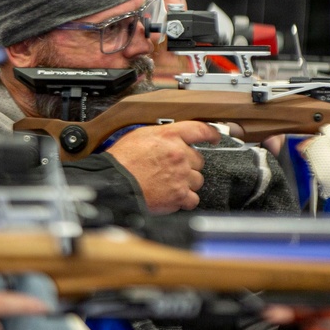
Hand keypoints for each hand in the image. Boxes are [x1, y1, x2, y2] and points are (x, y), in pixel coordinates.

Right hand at [106, 121, 220, 213]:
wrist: (114, 184)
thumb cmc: (122, 161)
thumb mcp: (139, 135)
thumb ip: (162, 135)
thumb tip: (171, 138)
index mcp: (169, 136)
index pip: (200, 130)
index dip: (211, 133)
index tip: (214, 138)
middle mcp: (179, 154)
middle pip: (199, 160)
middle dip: (188, 165)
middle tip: (172, 169)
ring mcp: (181, 175)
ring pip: (198, 179)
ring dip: (187, 182)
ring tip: (169, 184)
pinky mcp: (179, 195)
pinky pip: (193, 199)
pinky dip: (185, 200)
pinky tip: (173, 197)